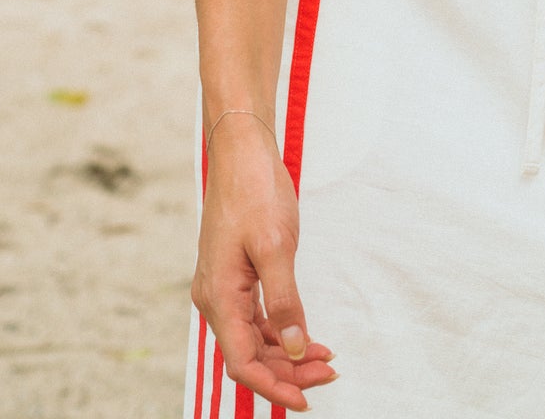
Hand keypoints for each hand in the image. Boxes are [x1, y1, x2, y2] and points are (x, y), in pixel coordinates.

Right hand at [192, 118, 335, 411]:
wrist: (242, 150)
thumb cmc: (255, 190)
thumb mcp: (276, 246)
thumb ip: (284, 301)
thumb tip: (293, 347)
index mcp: (219, 295)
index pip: (242, 362)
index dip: (273, 386)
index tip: (306, 399)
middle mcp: (215, 297)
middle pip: (249, 354)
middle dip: (288, 370)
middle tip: (329, 372)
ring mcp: (222, 286)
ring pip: (253, 338)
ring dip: (286, 353)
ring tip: (324, 357)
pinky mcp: (233, 275)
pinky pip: (254, 317)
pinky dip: (279, 330)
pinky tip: (305, 334)